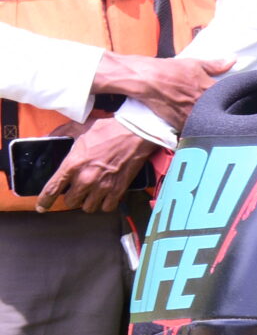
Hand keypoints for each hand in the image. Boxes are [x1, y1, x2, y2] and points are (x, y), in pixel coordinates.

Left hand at [38, 117, 155, 213]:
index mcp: (73, 164)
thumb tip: (49, 136)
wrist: (135, 134)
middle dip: (72, 197)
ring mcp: (103, 186)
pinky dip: (105, 204)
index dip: (45, 201)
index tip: (42, 206)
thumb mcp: (79, 127)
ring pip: (88, 207)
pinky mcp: (118, 190)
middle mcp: (86, 179)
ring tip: (91, 194)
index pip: (52, 189)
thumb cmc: (108, 130)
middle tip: (77, 190)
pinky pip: (106, 207)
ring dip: (88, 202)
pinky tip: (105, 196)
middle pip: (70, 202)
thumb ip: (61, 133)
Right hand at [93, 51, 233, 130]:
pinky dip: (196, 130)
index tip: (236, 102)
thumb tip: (234, 60)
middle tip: (222, 113)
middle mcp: (203, 104)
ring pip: (207, 124)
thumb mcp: (194, 64)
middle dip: (222, 114)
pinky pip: (193, 131)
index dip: (234, 100)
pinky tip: (199, 128)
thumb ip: (216, 65)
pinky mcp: (180, 124)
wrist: (146, 80)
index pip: (231, 98)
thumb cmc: (170, 70)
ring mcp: (192, 116)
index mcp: (210, 90)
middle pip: (221, 114)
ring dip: (210, 124)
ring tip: (211, 122)